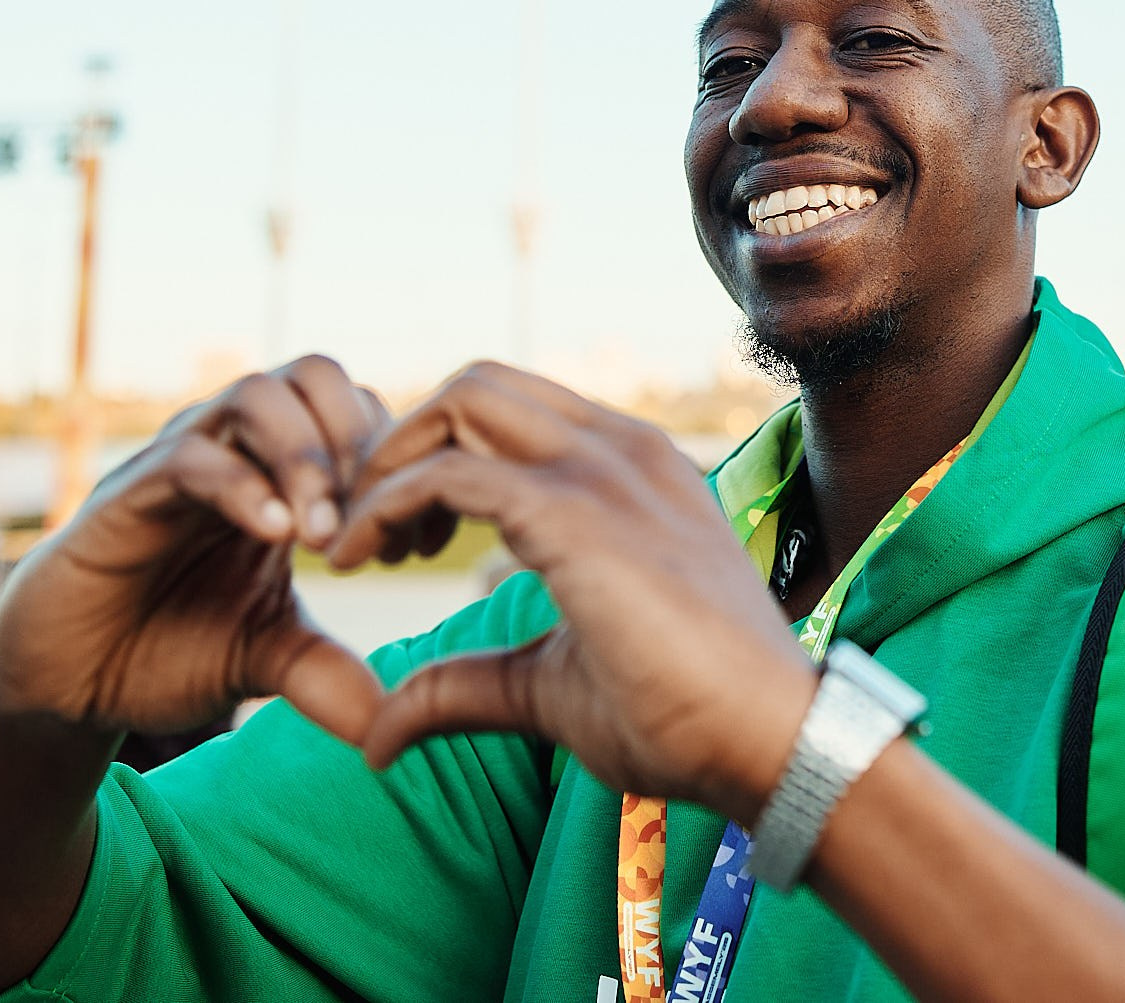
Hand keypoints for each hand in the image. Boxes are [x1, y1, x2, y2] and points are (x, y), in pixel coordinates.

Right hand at [0, 356, 395, 747]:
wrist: (64, 686)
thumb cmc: (166, 652)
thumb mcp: (265, 660)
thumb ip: (327, 673)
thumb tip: (391, 724)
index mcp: (278, 474)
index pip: (356, 412)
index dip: (401, 467)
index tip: (424, 544)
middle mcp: (232, 450)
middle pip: (314, 375)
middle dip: (362, 437)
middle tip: (382, 518)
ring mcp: (176, 462)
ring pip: (255, 396)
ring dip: (306, 455)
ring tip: (327, 534)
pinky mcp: (124, 494)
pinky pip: (191, 457)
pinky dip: (243, 486)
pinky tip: (279, 537)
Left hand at [331, 362, 816, 822]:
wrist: (767, 739)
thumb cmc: (684, 714)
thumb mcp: (551, 686)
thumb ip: (468, 683)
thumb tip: (380, 733)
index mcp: (631, 471)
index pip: (510, 412)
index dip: (436, 461)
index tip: (408, 546)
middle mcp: (620, 449)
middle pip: (476, 385)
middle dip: (401, 445)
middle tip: (371, 535)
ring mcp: (603, 471)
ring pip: (460, 400)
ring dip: (387, 463)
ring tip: (358, 545)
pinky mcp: (575, 514)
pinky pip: (449, 474)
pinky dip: (384, 506)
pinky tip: (357, 560)